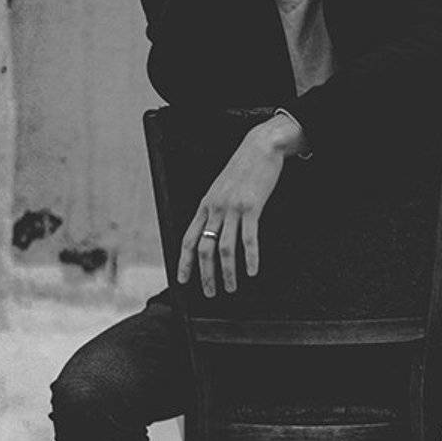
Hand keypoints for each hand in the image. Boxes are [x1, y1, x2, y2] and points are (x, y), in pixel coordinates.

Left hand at [177, 118, 300, 296]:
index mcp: (205, 205)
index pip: (188, 238)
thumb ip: (214, 209)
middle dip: (206, 274)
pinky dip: (250, 258)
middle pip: (204, 248)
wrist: (259, 147)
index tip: (182, 280)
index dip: (184, 262)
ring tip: (231, 288)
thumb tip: (211, 231)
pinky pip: (249, 238)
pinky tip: (252, 271)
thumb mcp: (220, 188)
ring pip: (225, 248)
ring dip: (227, 272)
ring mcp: (232, 208)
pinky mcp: (251, 207)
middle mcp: (215, 208)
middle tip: (210, 293)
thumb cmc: (242, 169)